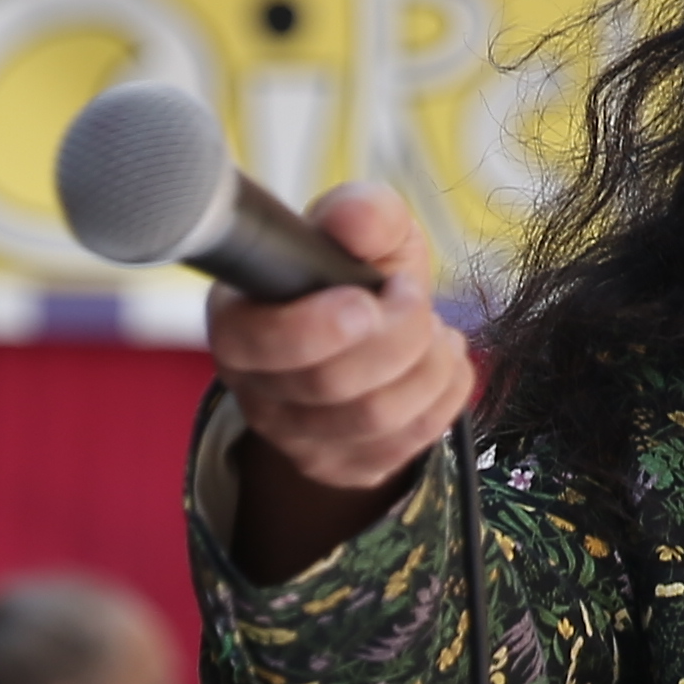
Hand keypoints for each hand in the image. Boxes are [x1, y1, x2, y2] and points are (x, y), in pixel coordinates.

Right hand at [206, 187, 478, 524]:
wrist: (375, 334)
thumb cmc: (358, 275)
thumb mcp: (365, 231)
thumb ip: (361, 214)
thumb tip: (350, 219)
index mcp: (239, 322)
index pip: (254, 343)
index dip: (315, 328)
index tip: (367, 299)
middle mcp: (254, 391)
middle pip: (331, 384)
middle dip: (397, 333)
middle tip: (412, 295)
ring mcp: (296, 440)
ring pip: (376, 417)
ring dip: (427, 363)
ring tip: (433, 329)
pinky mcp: (344, 469)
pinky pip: (412, 441)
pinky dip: (445, 392)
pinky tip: (438, 362)